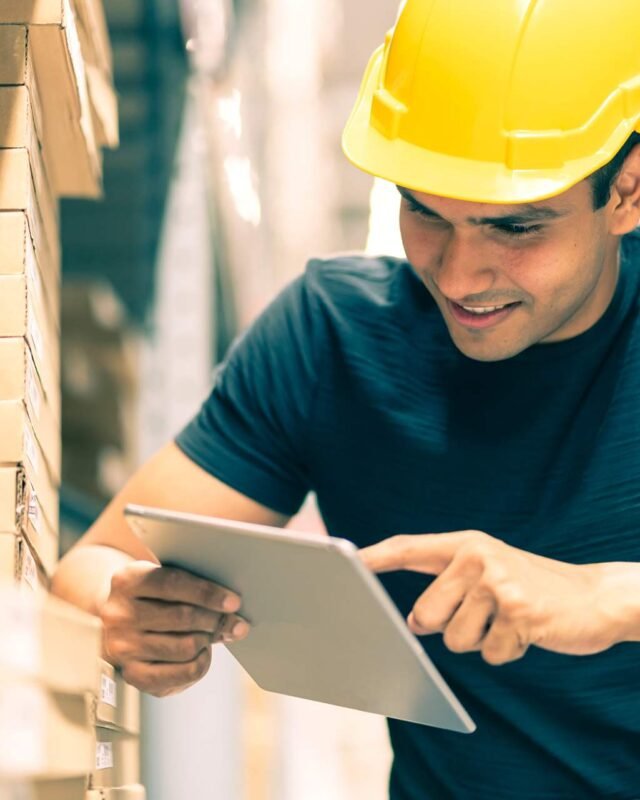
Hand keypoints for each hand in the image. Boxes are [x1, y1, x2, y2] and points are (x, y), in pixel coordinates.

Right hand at [99, 561, 249, 695]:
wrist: (117, 621)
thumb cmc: (154, 596)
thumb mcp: (164, 579)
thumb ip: (192, 586)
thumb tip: (233, 608)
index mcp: (127, 580)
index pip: (173, 584)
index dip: (208, 593)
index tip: (234, 602)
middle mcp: (119, 614)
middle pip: (182, 617)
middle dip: (216, 620)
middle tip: (237, 622)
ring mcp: (122, 647)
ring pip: (185, 647)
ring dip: (209, 640)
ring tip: (214, 633)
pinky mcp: (132, 675)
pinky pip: (180, 674)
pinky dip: (201, 663)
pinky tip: (203, 652)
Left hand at [360, 530, 621, 665]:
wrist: (594, 598)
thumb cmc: (531, 588)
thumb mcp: (489, 573)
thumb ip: (448, 588)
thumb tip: (411, 622)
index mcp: (466, 544)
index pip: (409, 547)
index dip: (375, 556)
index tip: (346, 561)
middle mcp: (478, 557)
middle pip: (425, 614)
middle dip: (446, 627)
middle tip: (482, 613)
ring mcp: (499, 583)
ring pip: (456, 640)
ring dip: (481, 641)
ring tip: (509, 619)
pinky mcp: (520, 612)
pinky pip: (490, 654)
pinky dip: (507, 652)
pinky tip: (527, 632)